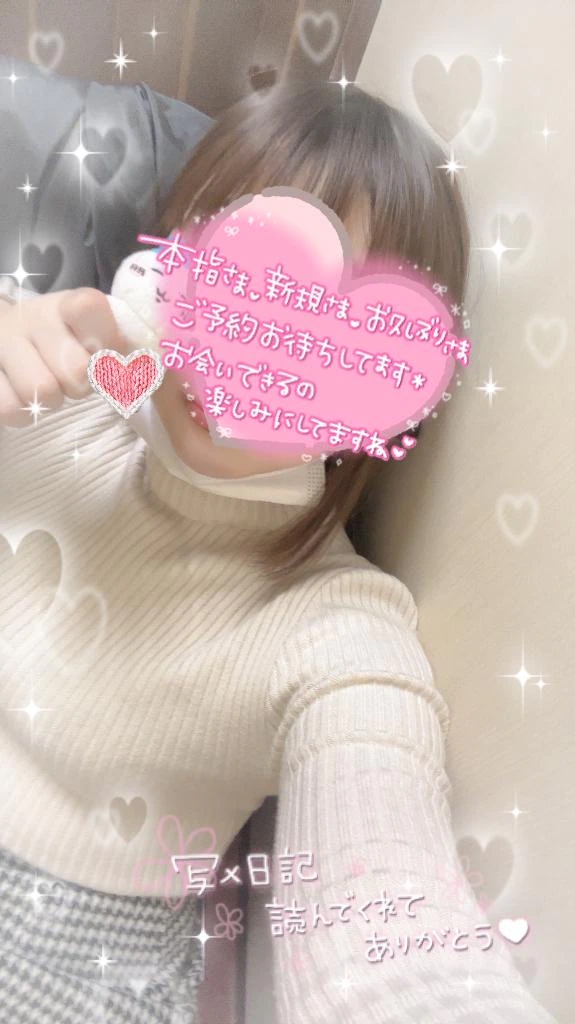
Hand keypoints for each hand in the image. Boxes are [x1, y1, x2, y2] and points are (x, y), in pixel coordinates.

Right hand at [0, 288, 127, 426]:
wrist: (3, 334)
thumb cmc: (60, 339)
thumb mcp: (89, 332)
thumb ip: (117, 345)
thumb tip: (152, 368)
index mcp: (67, 304)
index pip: (90, 308)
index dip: (108, 342)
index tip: (109, 354)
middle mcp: (32, 317)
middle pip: (76, 371)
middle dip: (80, 385)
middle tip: (72, 378)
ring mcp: (3, 341)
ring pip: (43, 392)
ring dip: (51, 400)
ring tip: (46, 385)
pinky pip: (10, 408)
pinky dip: (22, 413)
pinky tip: (22, 396)